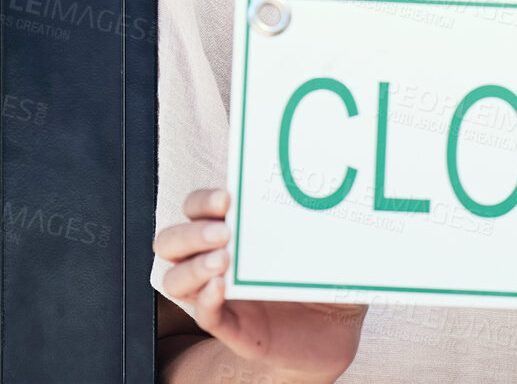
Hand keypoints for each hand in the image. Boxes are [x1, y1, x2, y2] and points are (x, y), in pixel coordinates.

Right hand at [155, 188, 367, 383]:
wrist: (334, 329)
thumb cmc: (324, 275)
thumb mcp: (328, 242)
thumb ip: (326, 218)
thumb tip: (344, 186)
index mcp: (234, 231)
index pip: (196, 208)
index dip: (202, 200)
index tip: (228, 197)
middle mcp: (217, 260)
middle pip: (171, 241)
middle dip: (191, 232)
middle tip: (224, 231)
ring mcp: (220, 296)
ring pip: (175, 279)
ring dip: (192, 267)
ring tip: (223, 260)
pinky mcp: (231, 328)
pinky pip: (204, 316)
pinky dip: (206, 301)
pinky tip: (221, 288)